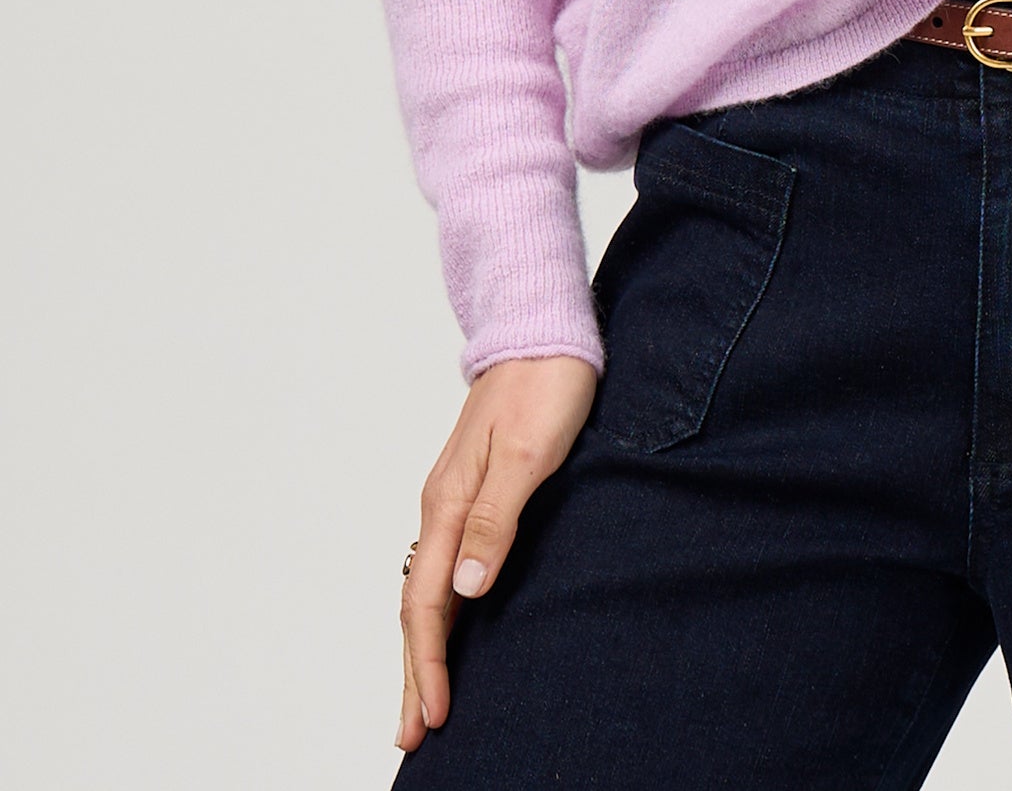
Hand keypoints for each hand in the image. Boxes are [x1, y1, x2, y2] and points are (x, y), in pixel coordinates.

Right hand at [397, 354, 598, 752]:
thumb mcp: (531, 453)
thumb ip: (496, 519)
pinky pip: (445, 566)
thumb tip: (466, 588)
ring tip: (424, 700)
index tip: (436, 716)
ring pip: (428, 588)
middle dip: (415, 672)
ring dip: (424, 647)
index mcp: (450, 503)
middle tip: (413, 735)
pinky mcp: (474, 491)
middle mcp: (443, 507)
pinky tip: (451, 626)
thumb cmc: (546, 385)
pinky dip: (440, 610)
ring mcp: (455, 499)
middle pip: (417, 606)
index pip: (427, 602)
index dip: (430, 663)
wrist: (544, 329)